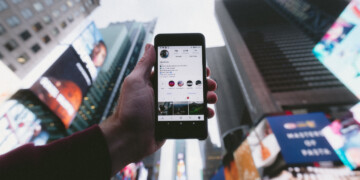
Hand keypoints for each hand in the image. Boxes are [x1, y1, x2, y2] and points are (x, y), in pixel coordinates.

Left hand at [99, 44, 217, 174]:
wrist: (129, 139)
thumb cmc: (129, 110)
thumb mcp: (135, 82)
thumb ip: (144, 64)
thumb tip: (150, 46)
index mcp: (155, 83)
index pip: (177, 71)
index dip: (190, 67)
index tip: (201, 66)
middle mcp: (165, 94)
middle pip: (189, 85)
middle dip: (202, 82)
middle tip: (210, 82)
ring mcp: (171, 108)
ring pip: (193, 100)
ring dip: (206, 97)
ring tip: (211, 97)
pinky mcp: (176, 121)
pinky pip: (193, 116)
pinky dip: (202, 114)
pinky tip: (208, 112)